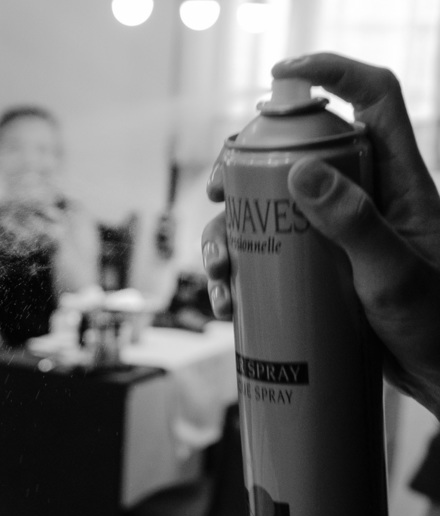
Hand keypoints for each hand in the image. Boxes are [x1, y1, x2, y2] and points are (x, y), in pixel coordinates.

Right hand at [203, 52, 439, 415]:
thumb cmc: (436, 324)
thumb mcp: (394, 275)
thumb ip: (355, 222)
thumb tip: (300, 170)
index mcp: (397, 181)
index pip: (373, 100)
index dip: (332, 72)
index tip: (282, 74)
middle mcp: (361, 199)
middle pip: (294, 153)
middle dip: (242, 166)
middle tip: (216, 192)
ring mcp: (334, 236)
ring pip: (265, 211)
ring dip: (227, 234)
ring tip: (219, 271)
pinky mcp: (315, 272)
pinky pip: (264, 259)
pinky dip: (236, 276)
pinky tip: (228, 302)